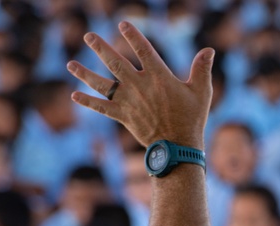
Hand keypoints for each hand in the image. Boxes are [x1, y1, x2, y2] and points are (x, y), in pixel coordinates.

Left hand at [68, 22, 213, 149]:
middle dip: (101, 47)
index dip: (133, 35)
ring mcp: (128, 101)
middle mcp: (139, 86)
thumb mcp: (202, 92)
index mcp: (159, 77)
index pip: (143, 49)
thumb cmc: (192, 119)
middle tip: (89, 36)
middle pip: (115, 62)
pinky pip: (101, 107)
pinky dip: (87, 102)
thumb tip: (209, 50)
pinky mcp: (123, 116)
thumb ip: (202, 69)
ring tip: (70, 64)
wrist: (178, 147)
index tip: (123, 24)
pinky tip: (74, 95)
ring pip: (102, 83)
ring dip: (85, 73)